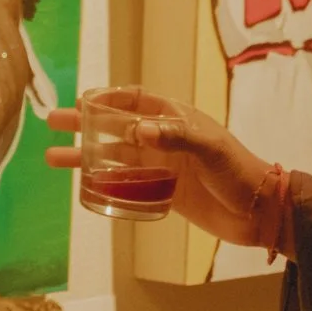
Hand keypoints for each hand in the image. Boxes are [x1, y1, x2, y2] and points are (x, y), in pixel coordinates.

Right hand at [44, 88, 274, 245]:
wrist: (259, 212)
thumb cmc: (239, 172)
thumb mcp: (210, 149)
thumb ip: (175, 137)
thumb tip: (136, 130)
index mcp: (176, 118)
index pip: (134, 99)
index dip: (106, 98)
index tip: (79, 101)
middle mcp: (165, 139)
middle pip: (115, 126)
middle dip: (83, 124)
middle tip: (52, 122)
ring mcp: (163, 166)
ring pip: (115, 157)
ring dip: (85, 156)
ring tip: (53, 158)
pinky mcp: (165, 192)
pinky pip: (127, 185)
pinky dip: (105, 185)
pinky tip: (84, 188)